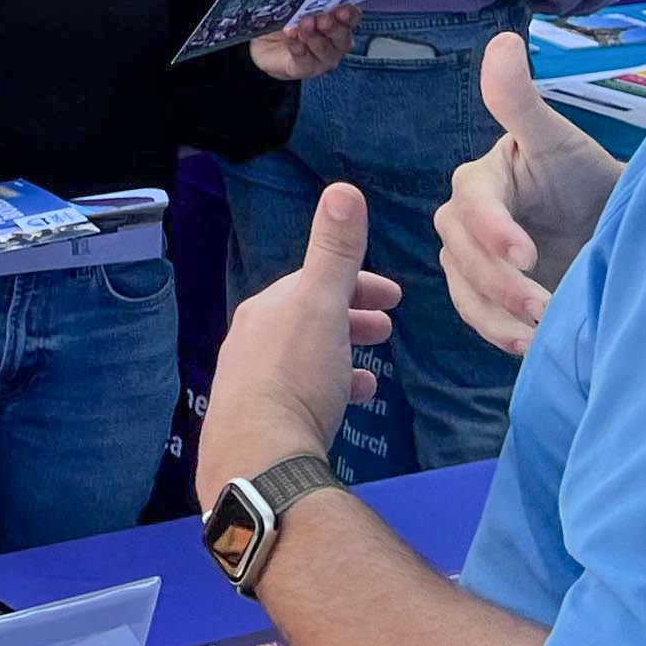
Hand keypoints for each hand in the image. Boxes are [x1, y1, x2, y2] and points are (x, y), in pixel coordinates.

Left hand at [197, 184, 394, 512]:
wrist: (259, 455)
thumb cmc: (295, 375)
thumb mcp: (322, 305)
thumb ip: (335, 251)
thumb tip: (342, 189)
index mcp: (267, 309)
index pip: (314, 282)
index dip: (356, 282)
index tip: (394, 293)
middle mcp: (251, 340)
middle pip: (307, 318)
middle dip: (350, 316)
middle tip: (388, 325)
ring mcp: (252, 382)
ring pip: (304, 357)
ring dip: (341, 354)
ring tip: (373, 370)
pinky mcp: (260, 419)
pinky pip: (300, 393)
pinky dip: (329, 388)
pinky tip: (351, 402)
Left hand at [251, 4, 359, 81]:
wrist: (260, 40)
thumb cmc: (283, 19)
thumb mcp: (292, 3)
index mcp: (337, 22)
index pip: (351, 17)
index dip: (349, 14)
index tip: (342, 10)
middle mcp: (335, 43)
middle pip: (343, 38)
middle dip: (333, 27)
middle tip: (322, 19)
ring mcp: (322, 59)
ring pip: (326, 51)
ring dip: (315, 37)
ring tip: (304, 25)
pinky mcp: (304, 69)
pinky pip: (304, 60)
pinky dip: (298, 46)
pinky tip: (291, 35)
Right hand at [435, 32, 621, 356]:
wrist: (614, 229)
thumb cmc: (588, 180)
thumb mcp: (560, 140)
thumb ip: (522, 100)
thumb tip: (503, 40)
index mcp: (480, 181)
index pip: (473, 204)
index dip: (493, 230)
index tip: (528, 254)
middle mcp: (463, 220)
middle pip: (462, 253)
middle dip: (501, 282)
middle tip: (546, 306)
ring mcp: (470, 260)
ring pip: (464, 289)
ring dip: (499, 315)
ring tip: (540, 334)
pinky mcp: (482, 296)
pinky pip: (475, 317)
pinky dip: (497, 333)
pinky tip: (527, 345)